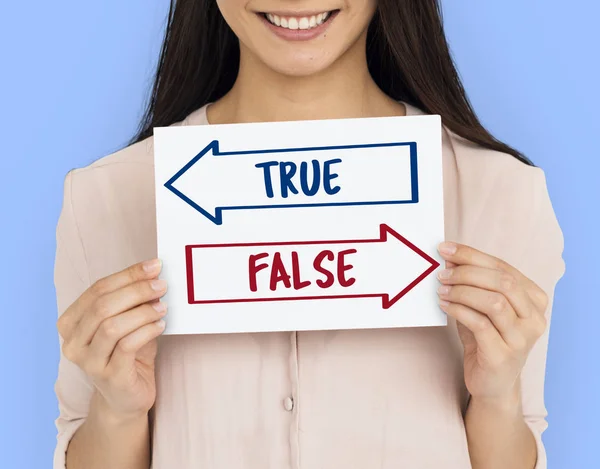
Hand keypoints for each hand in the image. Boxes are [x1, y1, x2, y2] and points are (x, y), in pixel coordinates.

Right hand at [57, 259, 167, 420]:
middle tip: (161, 285)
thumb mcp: (127, 322)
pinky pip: (127, 346)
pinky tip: (160, 325)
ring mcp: (88, 362)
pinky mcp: (108, 376)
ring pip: (112, 326)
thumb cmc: (127, 354)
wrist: (126, 398)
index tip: (154, 266)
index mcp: (72, 323)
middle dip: (136, 290)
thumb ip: (132, 301)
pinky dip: (146, 331)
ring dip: (142, 312)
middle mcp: (73, 342)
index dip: (128, 275)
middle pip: (102, 305)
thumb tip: (153, 274)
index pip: (97, 289)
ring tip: (163, 307)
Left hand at [436, 242, 547, 402]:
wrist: (492, 383)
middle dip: (467, 272)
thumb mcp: (481, 306)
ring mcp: (522, 338)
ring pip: (494, 301)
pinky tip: (444, 305)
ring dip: (462, 291)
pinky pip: (480, 324)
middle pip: (502, 281)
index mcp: (534, 299)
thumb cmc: (486, 339)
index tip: (445, 249)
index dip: (472, 255)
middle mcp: (535, 318)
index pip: (503, 267)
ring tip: (441, 290)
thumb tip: (450, 257)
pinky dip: (459, 310)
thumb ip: (473, 283)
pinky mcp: (504, 355)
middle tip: (442, 273)